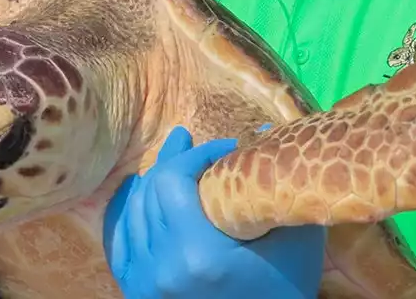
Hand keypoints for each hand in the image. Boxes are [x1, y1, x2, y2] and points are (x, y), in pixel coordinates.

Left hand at [103, 125, 325, 297]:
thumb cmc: (286, 289)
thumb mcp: (295, 240)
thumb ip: (276, 187)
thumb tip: (262, 133)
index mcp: (196, 254)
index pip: (172, 181)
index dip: (195, 155)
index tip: (226, 149)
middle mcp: (160, 268)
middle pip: (149, 191)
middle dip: (176, 163)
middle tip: (200, 151)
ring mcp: (142, 283)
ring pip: (132, 212)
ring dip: (154, 184)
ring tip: (177, 166)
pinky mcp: (136, 292)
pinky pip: (120, 239)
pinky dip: (130, 212)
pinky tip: (143, 193)